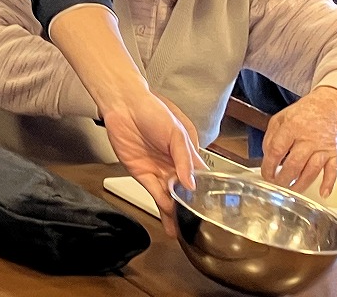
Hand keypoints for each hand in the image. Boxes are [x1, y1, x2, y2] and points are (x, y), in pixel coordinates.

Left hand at [104, 92, 203, 235]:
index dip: (206, 193)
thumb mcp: (176, 132)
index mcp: (186, 154)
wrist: (124, 105)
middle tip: (198, 227)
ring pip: (169, 196)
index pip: (200, 178)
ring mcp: (157, 170)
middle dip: (190, 208)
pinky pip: (153, 192)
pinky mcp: (141, 172)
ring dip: (176, 213)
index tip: (212, 210)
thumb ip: (185, 159)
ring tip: (184, 231)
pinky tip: (170, 218)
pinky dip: (161, 206)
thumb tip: (192, 184)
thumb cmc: (152, 110)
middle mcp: (173, 165)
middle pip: (184, 191)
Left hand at [260, 86, 336, 196]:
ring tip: (291, 192)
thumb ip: (271, 137)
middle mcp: (308, 138)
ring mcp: (323, 147)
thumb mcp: (280, 118)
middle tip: (277, 186)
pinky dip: (329, 183)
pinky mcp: (335, 153)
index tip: (265, 175)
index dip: (269, 166)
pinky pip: (333, 170)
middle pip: (294, 164)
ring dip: (301, 184)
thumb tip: (266, 156)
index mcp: (292, 128)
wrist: (330, 107)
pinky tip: (323, 193)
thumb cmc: (303, 113)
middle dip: (283, 179)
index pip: (277, 150)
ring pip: (312, 171)